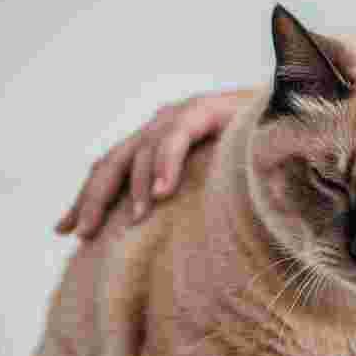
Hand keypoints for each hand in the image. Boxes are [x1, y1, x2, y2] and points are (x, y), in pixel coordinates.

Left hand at [56, 88, 251, 238]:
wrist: (290, 110)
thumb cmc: (256, 149)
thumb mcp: (214, 180)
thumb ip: (189, 198)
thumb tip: (168, 244)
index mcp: (156, 141)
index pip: (111, 169)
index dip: (88, 198)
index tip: (66, 232)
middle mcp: (160, 125)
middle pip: (113, 162)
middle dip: (93, 199)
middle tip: (81, 235)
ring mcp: (179, 115)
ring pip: (142, 153)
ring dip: (138, 189)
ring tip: (136, 221)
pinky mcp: (203, 110)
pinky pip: (176, 139)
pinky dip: (167, 166)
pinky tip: (162, 193)